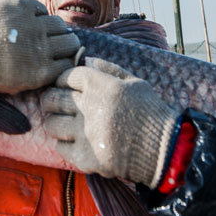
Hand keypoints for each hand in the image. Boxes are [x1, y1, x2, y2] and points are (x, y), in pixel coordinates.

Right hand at [0, 0, 79, 96]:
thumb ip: (7, 0)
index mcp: (23, 6)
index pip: (44, 12)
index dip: (40, 23)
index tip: (35, 32)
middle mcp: (35, 25)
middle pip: (61, 27)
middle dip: (57, 34)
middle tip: (52, 44)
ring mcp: (40, 48)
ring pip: (70, 44)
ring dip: (65, 49)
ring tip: (57, 56)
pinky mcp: (40, 71)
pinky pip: (64, 66)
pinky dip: (62, 67)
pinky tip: (53, 70)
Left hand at [40, 57, 179, 187]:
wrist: (164, 149)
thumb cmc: (150, 111)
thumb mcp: (134, 82)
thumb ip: (108, 69)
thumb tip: (86, 59)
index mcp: (101, 85)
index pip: (66, 76)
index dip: (63, 80)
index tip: (65, 85)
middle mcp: (89, 107)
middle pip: (52, 98)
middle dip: (51, 99)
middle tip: (55, 103)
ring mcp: (85, 133)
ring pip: (51, 123)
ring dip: (54, 121)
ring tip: (62, 123)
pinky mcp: (85, 157)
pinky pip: (59, 147)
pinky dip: (63, 143)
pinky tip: (72, 141)